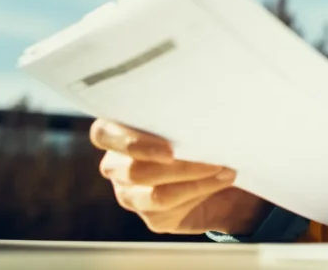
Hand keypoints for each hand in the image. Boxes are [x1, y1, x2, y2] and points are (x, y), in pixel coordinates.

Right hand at [90, 119, 269, 234]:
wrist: (224, 171)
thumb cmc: (202, 133)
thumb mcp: (192, 118)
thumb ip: (185, 113)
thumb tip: (204, 111)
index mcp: (118, 133)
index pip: (102, 135)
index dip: (130, 142)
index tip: (168, 149)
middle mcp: (118, 165)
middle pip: (134, 171)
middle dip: (180, 167)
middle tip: (213, 160)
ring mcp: (131, 194)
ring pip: (155, 194)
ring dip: (196, 180)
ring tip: (225, 169)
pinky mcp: (152, 217)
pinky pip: (171, 209)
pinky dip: (201, 192)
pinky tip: (221, 180)